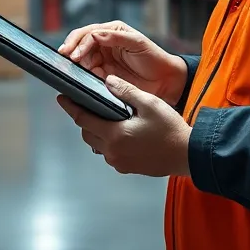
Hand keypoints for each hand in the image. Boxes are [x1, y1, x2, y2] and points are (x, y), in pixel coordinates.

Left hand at [57, 76, 191, 177]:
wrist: (188, 155)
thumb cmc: (171, 130)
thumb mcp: (149, 104)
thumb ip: (126, 91)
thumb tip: (108, 81)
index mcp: (115, 135)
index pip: (83, 119)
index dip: (70, 107)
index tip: (61, 98)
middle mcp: (113, 152)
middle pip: (87, 133)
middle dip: (84, 118)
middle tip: (87, 104)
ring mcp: (120, 162)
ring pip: (98, 144)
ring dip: (97, 131)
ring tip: (105, 116)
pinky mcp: (128, 168)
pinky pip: (110, 152)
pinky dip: (109, 141)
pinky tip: (120, 130)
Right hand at [58, 20, 188, 105]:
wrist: (164, 81)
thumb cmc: (154, 58)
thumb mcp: (137, 42)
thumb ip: (115, 37)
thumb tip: (95, 35)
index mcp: (112, 31)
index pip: (89, 33)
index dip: (79, 43)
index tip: (73, 54)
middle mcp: (105, 43)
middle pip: (81, 44)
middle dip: (71, 50)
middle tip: (64, 59)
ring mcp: (103, 59)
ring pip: (82, 59)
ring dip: (76, 63)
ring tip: (71, 70)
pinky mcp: (104, 75)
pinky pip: (88, 74)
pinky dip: (83, 75)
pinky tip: (80, 78)